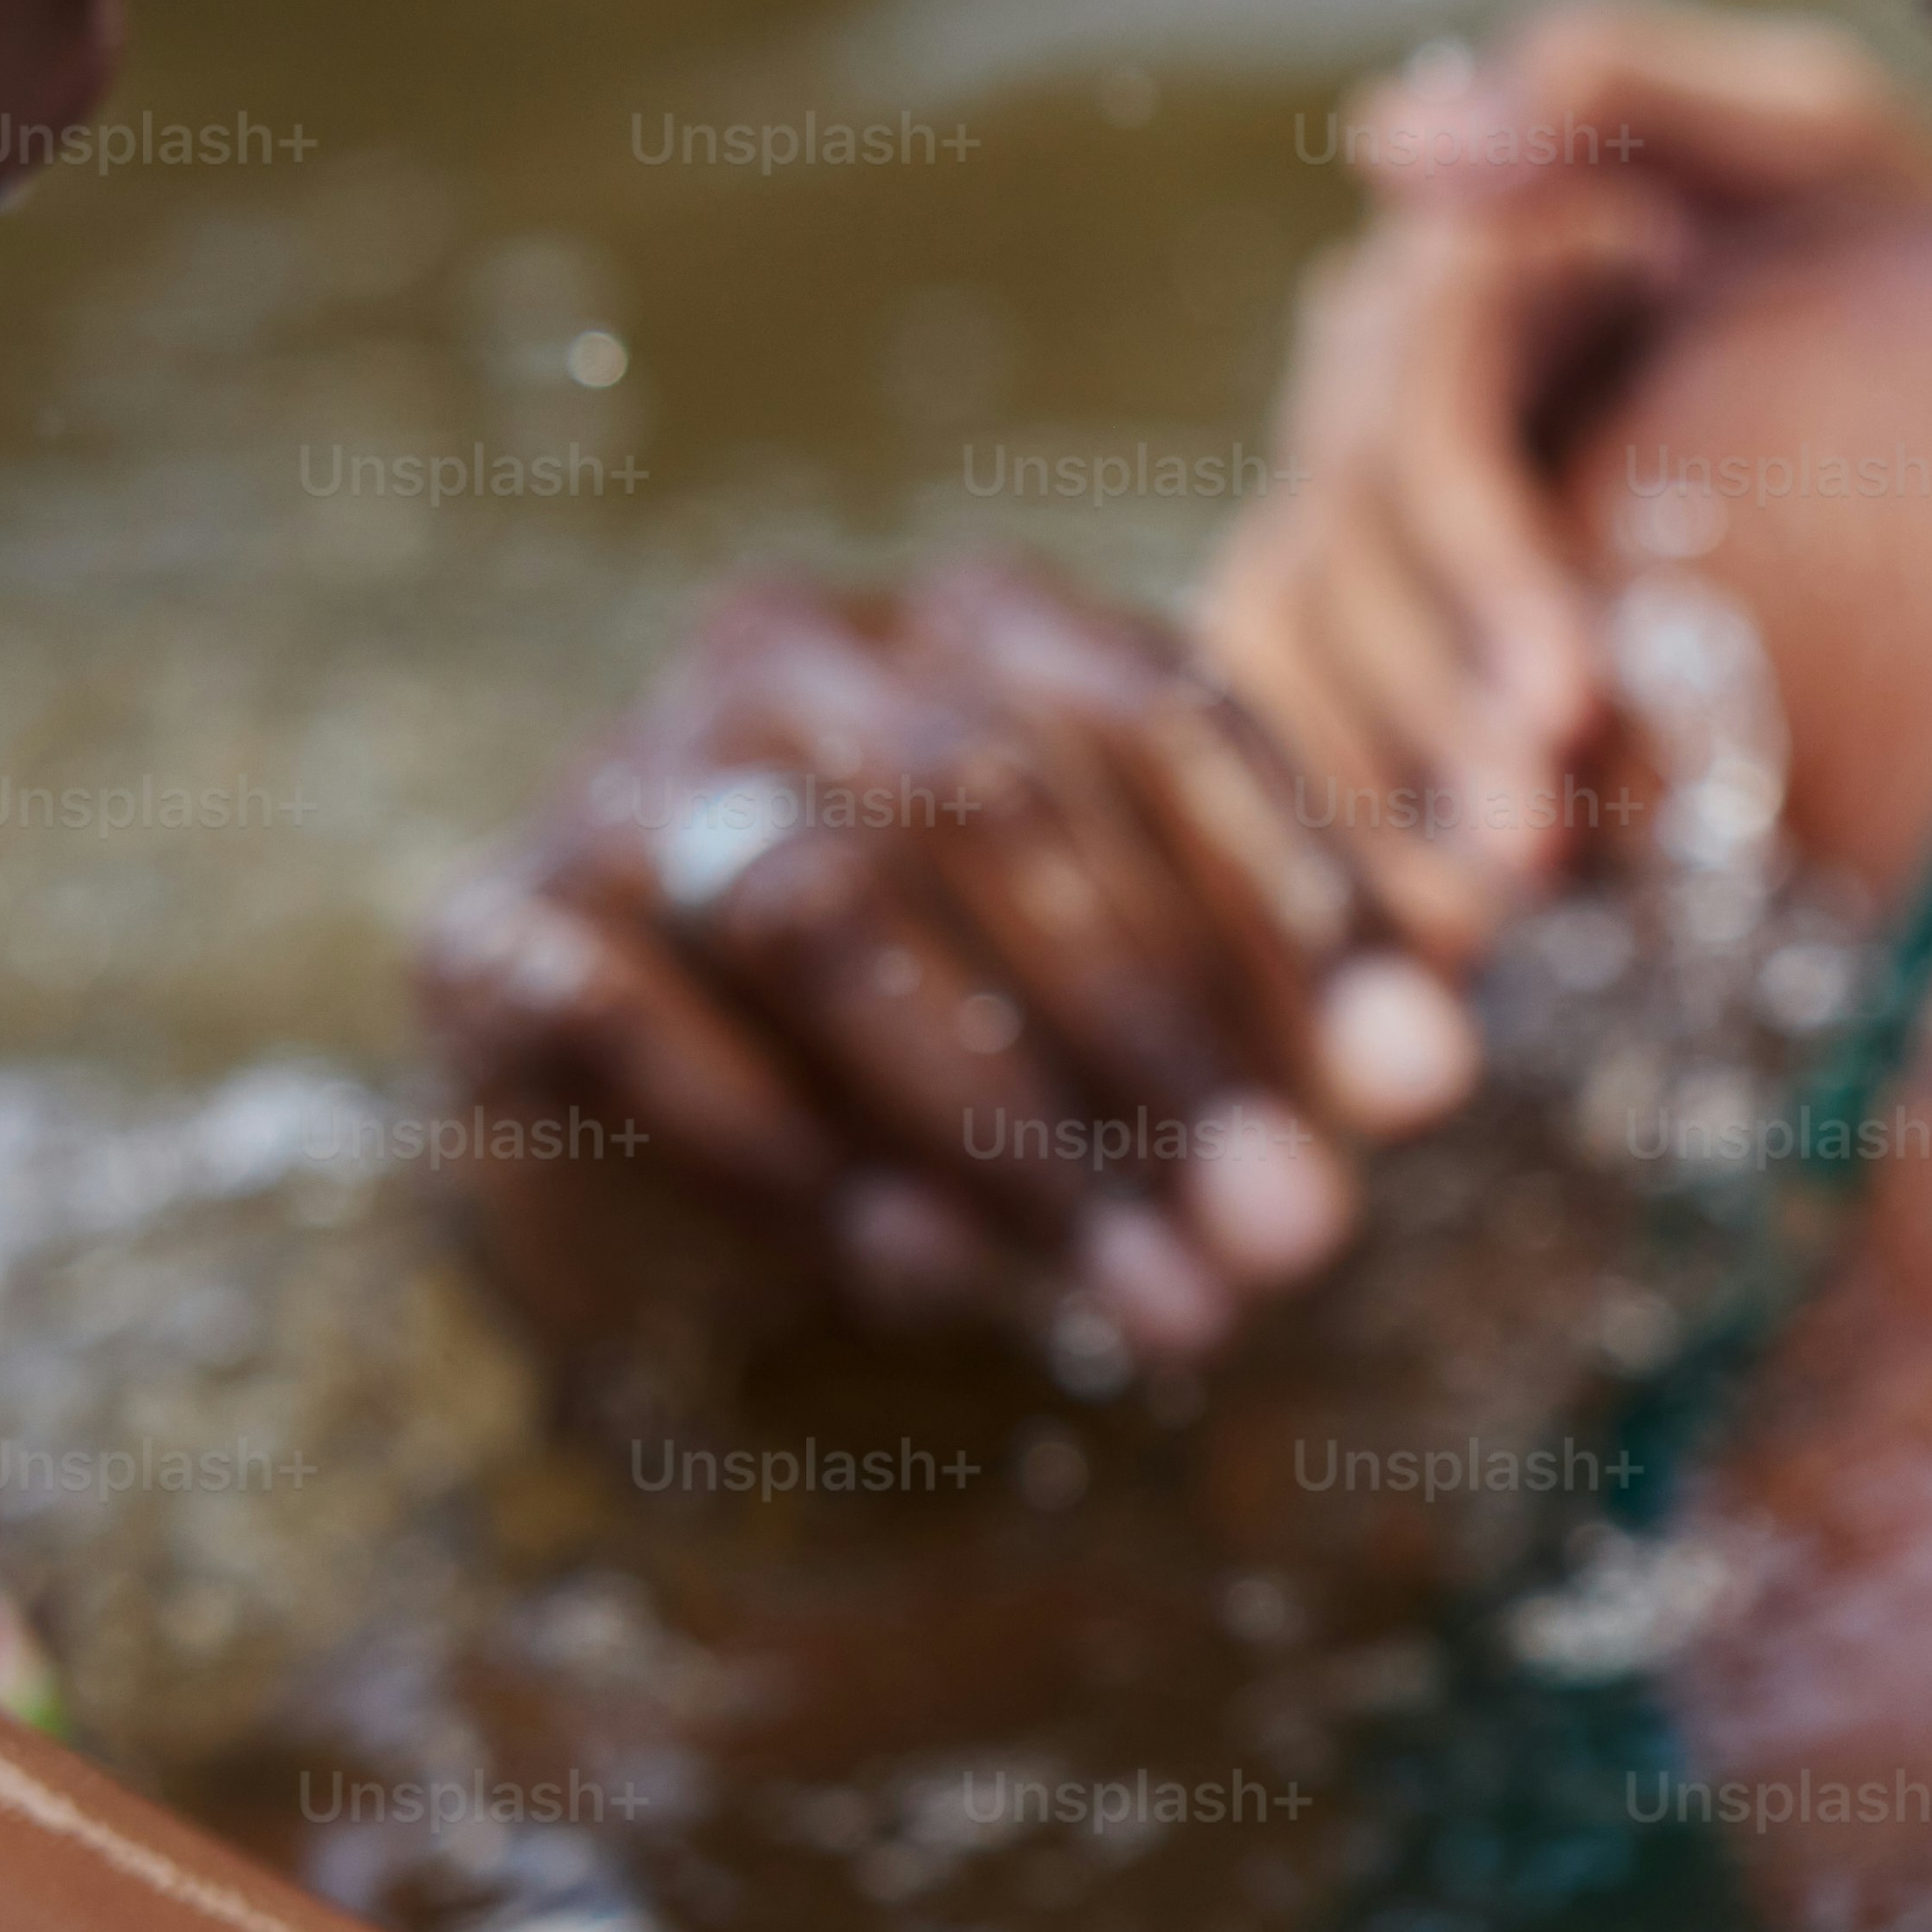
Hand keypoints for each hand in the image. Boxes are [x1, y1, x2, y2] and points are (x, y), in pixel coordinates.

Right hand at [419, 553, 1477, 1361]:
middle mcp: (789, 656)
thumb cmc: (984, 1031)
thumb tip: (1437, 1063)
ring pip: (822, 911)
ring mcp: (619, 781)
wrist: (671, 1129)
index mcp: (976, 625)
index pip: (1159, 708)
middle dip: (1172, 1043)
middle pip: (997, 808)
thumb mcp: (1178, 1005)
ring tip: (1163, 1306)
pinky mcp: (493, 935)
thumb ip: (1312, 1000)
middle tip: (1296, 1240)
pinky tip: (930, 1277)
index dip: (1304, 889)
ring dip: (1010, 1128)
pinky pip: (635, 1023)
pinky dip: (791, 1157)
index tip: (1425, 1083)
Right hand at [1210, 0, 1931, 961]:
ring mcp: (1348, 517)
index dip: (1478, 562)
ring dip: (1380, 797)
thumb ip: (1628, 91)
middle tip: (1544, 859)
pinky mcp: (1363, 639)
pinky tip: (1434, 949)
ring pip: (1292, 657)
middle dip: (1436, 716)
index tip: (1578, 710)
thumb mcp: (1813, 143)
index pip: (1414, 414)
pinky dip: (1354, 841)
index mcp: (1463, 265)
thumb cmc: (1887, 258)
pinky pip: (1294, 739)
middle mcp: (1371, 391)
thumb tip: (1394, 141)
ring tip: (1493, 924)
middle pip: (1343, 558)